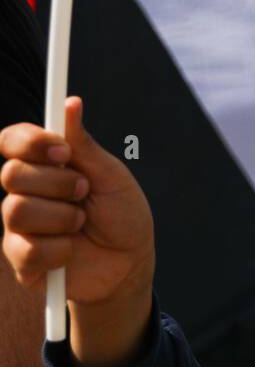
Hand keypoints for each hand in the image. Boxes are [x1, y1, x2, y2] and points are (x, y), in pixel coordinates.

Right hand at [0, 96, 154, 305]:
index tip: (63, 151)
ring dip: (61, 217)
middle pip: (11, 174)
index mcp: (44, 165)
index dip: (30, 142)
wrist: (130, 263)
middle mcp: (25, 192)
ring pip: (16, 211)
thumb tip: (70, 103)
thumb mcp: (111, 176)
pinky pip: (27, 250)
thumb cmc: (122, 214)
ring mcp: (20, 227)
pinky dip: (60, 250)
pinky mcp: (21, 261)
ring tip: (81, 223)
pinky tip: (72, 252)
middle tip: (84, 192)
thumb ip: (84, 145)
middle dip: (56, 183)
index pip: (12, 140)